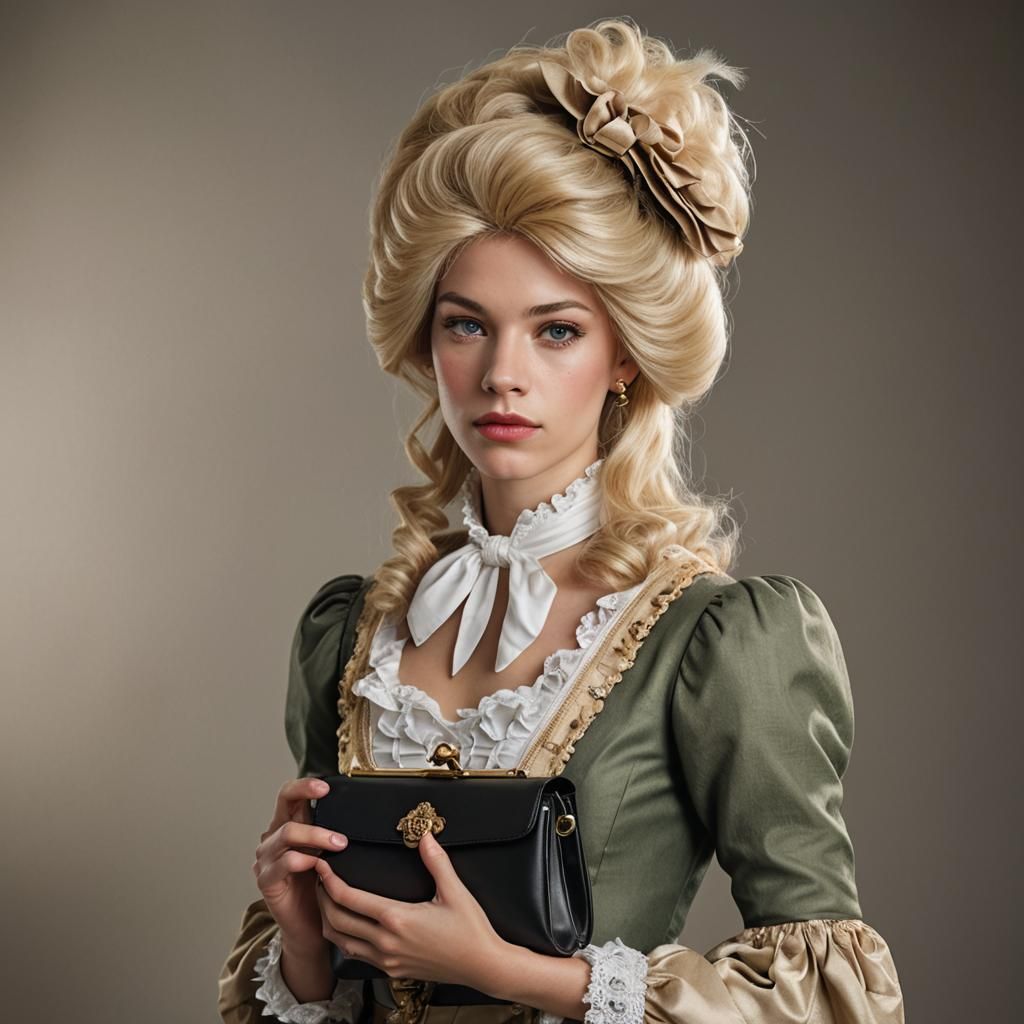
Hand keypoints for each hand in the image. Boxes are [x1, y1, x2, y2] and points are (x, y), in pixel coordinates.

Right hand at [252, 776, 349, 951]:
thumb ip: (335, 834)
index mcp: (289, 826)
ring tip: (339, 844)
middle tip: (332, 802)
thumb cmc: (322, 887)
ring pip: (287, 833)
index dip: (304, 785)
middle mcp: (274, 838)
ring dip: (316, 835)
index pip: (289, 794)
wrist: (311, 927)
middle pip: (284, 804)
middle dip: (307, 797)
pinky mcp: (266, 881)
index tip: (326, 786)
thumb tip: (361, 812)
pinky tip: (318, 866)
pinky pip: (284, 863)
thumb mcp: (331, 854)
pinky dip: (303, 860)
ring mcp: (267, 859)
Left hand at [314, 829, 507, 989]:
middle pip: (336, 921)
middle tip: (318, 878)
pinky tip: (348, 924)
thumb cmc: (471, 930)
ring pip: (341, 942)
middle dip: (321, 898)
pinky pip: (356, 955)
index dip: (329, 881)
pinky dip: (343, 938)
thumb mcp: (455, 891)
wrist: (482, 966)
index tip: (322, 865)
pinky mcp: (391, 970)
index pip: (349, 899)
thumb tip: (425, 835)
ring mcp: (387, 960)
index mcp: (397, 920)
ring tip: (327, 899)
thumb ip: (436, 861)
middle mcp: (386, 943)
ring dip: (328, 920)